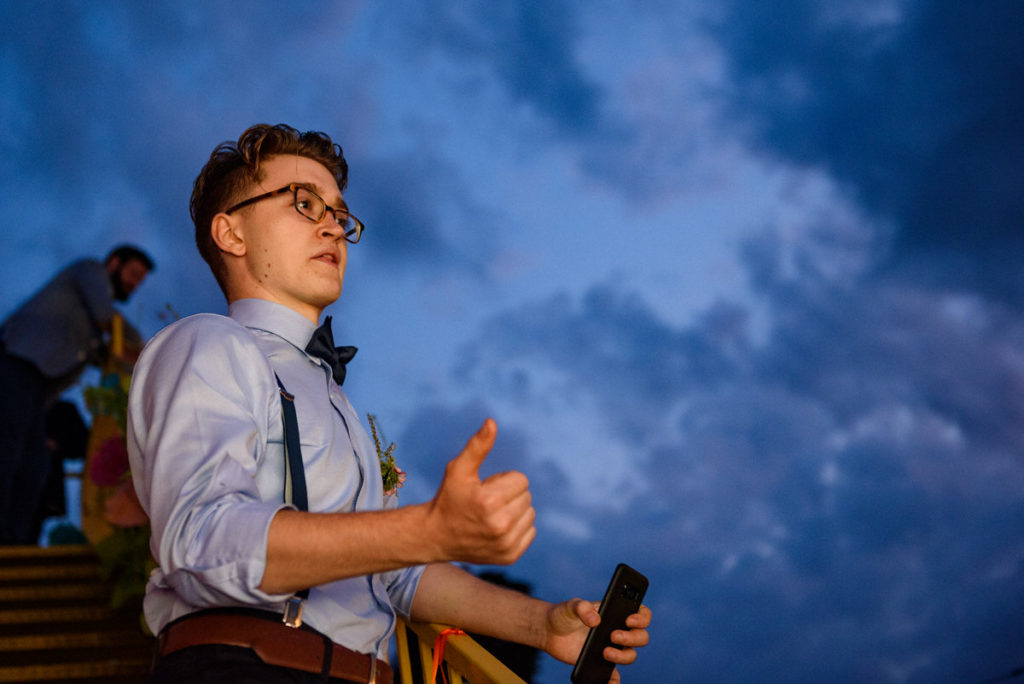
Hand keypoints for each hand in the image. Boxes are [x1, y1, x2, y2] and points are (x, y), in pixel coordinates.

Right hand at [425, 419, 535, 564]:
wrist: (436, 536)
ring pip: (530, 514)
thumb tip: (492, 422)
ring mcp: (506, 544)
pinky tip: (497, 529)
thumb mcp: (459, 469)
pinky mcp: (510, 556)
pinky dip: (518, 528)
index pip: (521, 480)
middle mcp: (500, 525)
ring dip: (515, 511)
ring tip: (491, 516)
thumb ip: (478, 446)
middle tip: (486, 503)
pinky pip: (531, 531)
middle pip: (527, 496)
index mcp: (489, 501)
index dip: (503, 480)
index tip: (485, 489)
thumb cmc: (449, 498)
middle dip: (509, 495)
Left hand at [543, 599, 651, 682]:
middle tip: (613, 635)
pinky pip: (614, 677)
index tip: (629, 620)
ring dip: (623, 656)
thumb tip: (595, 621)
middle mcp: (619, 631)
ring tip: (604, 652)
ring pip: (631, 656)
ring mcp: (612, 649)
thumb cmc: (565, 614)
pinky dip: (614, 682)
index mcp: (617, 613)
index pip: (641, 614)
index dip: (642, 617)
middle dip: (632, 638)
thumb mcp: (571, 605)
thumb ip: (582, 607)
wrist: (551, 632)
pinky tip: (608, 683)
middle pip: (641, 637)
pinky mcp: (602, 665)